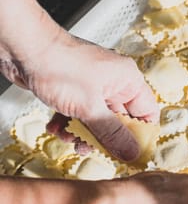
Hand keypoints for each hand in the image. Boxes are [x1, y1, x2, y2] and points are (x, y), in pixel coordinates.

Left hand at [12, 28, 157, 161]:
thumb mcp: (89, 108)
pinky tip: (55, 127)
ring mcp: (93, 84)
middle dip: (105, 137)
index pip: (147, 112)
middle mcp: (114, 81)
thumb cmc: (60, 66)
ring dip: (82, 132)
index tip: (130, 154)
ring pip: (97, 118)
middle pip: (120, 119)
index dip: (140, 135)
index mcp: (128, 80)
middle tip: (90, 148)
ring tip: (68, 137)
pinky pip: (79, 112)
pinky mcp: (74, 88)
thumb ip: (112, 133)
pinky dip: (68, 122)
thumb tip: (132, 152)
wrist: (24, 49)